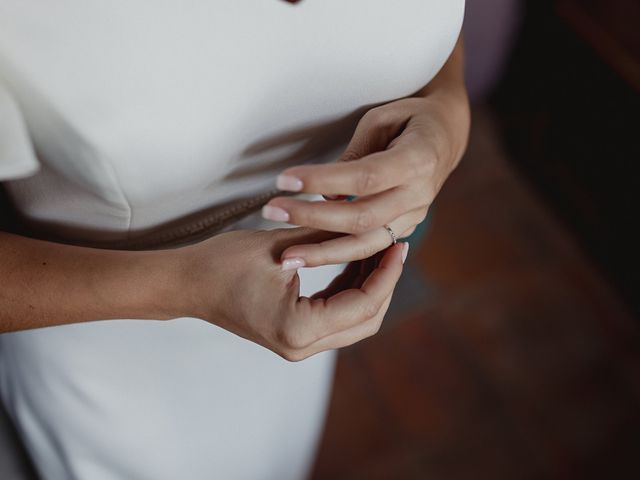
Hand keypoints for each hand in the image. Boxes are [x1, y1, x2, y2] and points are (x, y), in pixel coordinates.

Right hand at [178, 227, 406, 360]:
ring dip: (370, 286)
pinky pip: (335, 316)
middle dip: (385, 282)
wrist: (187, 284)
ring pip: (354, 320)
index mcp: (299, 329)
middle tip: (396, 247)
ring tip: (380, 250)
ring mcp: (297, 345)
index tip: (399, 244)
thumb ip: (325, 237)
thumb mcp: (279, 245)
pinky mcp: (294, 335)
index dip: (387, 274)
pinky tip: (357, 261)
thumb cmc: (222, 264)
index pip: (363, 305)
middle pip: (366, 320)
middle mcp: (301, 346)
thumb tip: (366, 223)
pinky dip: (350, 291)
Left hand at [261, 93, 469, 267]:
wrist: (445, 137)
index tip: (285, 179)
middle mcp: (419, 194)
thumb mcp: (382, 119)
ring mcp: (414, 216)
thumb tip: (329, 194)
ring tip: (286, 256)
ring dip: (323, 251)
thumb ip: (356, 153)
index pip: (365, 176)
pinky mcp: (405, 228)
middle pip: (362, 216)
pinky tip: (309, 258)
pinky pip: (370, 248)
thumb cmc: (409, 119)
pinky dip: (339, 255)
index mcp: (418, 159)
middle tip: (273, 211)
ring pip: (366, 243)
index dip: (324, 181)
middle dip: (313, 218)